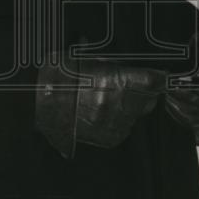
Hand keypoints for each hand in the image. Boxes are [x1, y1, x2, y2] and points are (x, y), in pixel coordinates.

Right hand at [35, 53, 165, 158]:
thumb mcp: (87, 60)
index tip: (160, 76)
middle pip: (149, 100)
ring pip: (137, 115)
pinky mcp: (107, 138)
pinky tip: (106, 112)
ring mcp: (112, 124)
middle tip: (135, 86)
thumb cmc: (58, 77)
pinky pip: (125, 129)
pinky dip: (120, 121)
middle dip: (145, 93)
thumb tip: (134, 67)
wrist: (37, 103)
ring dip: (132, 107)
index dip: (158, 78)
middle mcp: (116, 105)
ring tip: (113, 99)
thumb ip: (113, 65)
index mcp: (114, 81)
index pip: (153, 82)